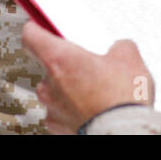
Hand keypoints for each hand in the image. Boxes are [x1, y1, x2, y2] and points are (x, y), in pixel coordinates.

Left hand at [21, 21, 154, 132]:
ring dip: (70, 88)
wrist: (123, 132)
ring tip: (96, 90)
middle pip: (48, 65)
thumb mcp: (129, 58)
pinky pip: (62, 111)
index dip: (37, 29)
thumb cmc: (121, 99)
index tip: (40, 27)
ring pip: (55, 90)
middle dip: (67, 64)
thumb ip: (117, 46)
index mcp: (60, 59)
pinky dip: (74, 108)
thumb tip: (119, 49)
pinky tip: (94, 107)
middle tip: (89, 65)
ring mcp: (51, 108)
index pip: (31, 35)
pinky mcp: (58, 127)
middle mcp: (49, 84)